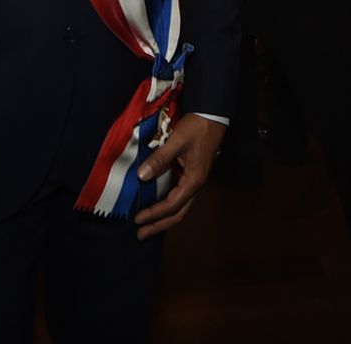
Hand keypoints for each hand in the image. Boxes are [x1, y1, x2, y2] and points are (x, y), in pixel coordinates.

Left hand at [134, 114, 225, 238]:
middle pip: (178, 213)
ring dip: (163, 217)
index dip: (154, 214)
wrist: (212, 116)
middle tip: (141, 234)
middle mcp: (195, 185)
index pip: (172, 205)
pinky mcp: (191, 174)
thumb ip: (160, 159)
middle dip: (159, 225)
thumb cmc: (196, 128)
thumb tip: (142, 176)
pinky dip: (166, 204)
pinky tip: (156, 204)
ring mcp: (194, 180)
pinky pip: (178, 195)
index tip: (138, 219)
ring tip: (146, 225)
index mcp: (194, 180)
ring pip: (179, 206)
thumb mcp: (176, 141)